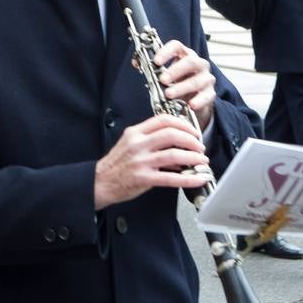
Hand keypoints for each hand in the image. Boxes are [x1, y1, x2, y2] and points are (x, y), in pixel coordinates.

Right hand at [93, 114, 209, 210]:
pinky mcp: (143, 178)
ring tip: (202, 160)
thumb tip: (176, 144)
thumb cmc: (117, 164)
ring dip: (193, 157)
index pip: (163, 120)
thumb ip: (151, 140)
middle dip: (192, 139)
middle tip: (200, 146)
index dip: (183, 124)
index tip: (193, 131)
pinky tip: (198, 179)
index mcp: (135, 133)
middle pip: (172, 134)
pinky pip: (171, 178)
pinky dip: (188, 179)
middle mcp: (138, 144)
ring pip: (174, 154)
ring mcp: (141, 161)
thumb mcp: (130, 144)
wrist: (100, 182)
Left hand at [154, 39, 215, 130]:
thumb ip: (151, 67)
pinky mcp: (210, 93)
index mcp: (185, 55)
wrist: (194, 98)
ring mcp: (206, 78)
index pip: (176, 46)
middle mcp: (198, 64)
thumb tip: (136, 62)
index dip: (166, 52)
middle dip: (175, 71)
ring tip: (169, 94)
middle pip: (189, 62)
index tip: (156, 61)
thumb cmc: (177, 82)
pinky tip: (190, 105)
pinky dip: (199, 101)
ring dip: (182, 88)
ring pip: (196, 81)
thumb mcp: (165, 73)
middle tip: (162, 80)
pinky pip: (206, 96)